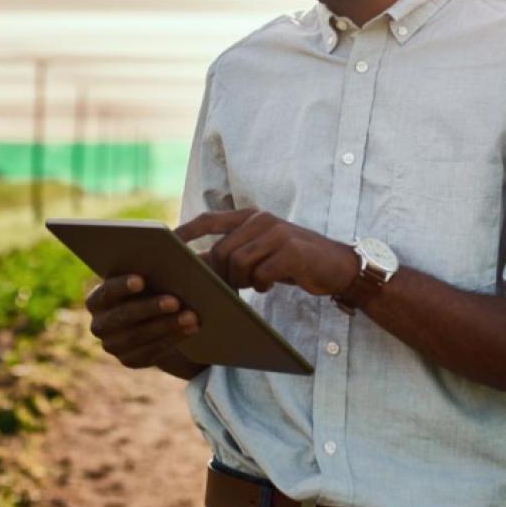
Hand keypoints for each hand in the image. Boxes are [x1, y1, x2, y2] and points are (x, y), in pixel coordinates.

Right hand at [84, 273, 200, 368]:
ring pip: (138, 336)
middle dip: (150, 308)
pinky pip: (151, 352)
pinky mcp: (130, 360)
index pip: (106, 292)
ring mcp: (113, 345)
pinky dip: (173, 339)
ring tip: (191, 315)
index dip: (122, 286)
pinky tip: (192, 329)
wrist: (155, 319)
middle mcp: (99, 324)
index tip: (142, 279)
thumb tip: (170, 247)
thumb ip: (151, 265)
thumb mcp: (150, 276)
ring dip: (166, 325)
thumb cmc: (153, 287)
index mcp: (98, 298)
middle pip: (122, 316)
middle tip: (176, 300)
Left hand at [174, 209, 357, 295]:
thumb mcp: (261, 251)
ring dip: (242, 282)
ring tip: (253, 286)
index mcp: (250, 217)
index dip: (186, 232)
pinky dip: (261, 285)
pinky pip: (261, 274)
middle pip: (222, 251)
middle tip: (229, 289)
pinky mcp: (292, 251)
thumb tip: (195, 265)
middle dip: (220, 275)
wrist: (338, 267)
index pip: (208, 220)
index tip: (167, 245)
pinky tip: (269, 286)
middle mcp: (261, 220)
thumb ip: (233, 252)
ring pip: (239, 264)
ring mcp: (277, 233)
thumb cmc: (292, 261)